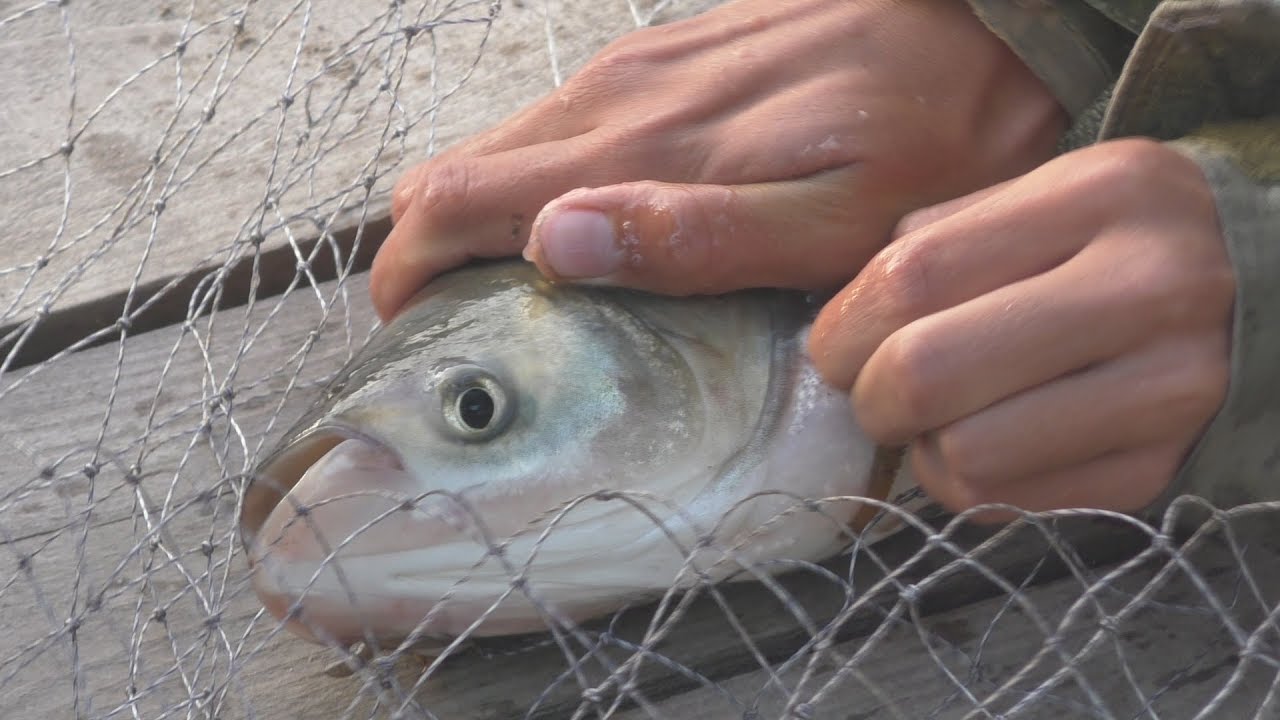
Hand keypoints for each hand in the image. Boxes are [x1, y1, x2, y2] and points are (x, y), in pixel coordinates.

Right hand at [371, 0, 1064, 318]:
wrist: (985, 26)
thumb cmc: (924, 139)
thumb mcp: (831, 221)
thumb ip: (692, 236)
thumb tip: (554, 243)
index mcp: (639, 150)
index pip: (453, 200)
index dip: (406, 272)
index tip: (414, 335)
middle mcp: (614, 99)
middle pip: (453, 173)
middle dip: (430, 255)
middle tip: (470, 333)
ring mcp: (635, 70)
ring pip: (501, 148)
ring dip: (482, 222)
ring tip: (526, 300)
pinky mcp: (665, 56)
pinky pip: (560, 123)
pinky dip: (536, 184)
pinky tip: (593, 232)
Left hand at [808, 139, 1234, 518]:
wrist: (1267, 295)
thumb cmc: (1123, 242)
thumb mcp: (1050, 195)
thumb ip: (943, 237)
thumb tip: (839, 320)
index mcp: (1101, 195)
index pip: (912, 276)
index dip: (843, 327)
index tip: (834, 347)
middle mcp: (1147, 288)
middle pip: (926, 372)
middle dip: (867, 397)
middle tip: (873, 392)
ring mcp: (1168, 388)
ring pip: (962, 456)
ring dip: (922, 448)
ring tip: (941, 419)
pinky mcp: (1163, 469)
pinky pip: (1009, 504)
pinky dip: (970, 484)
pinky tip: (991, 444)